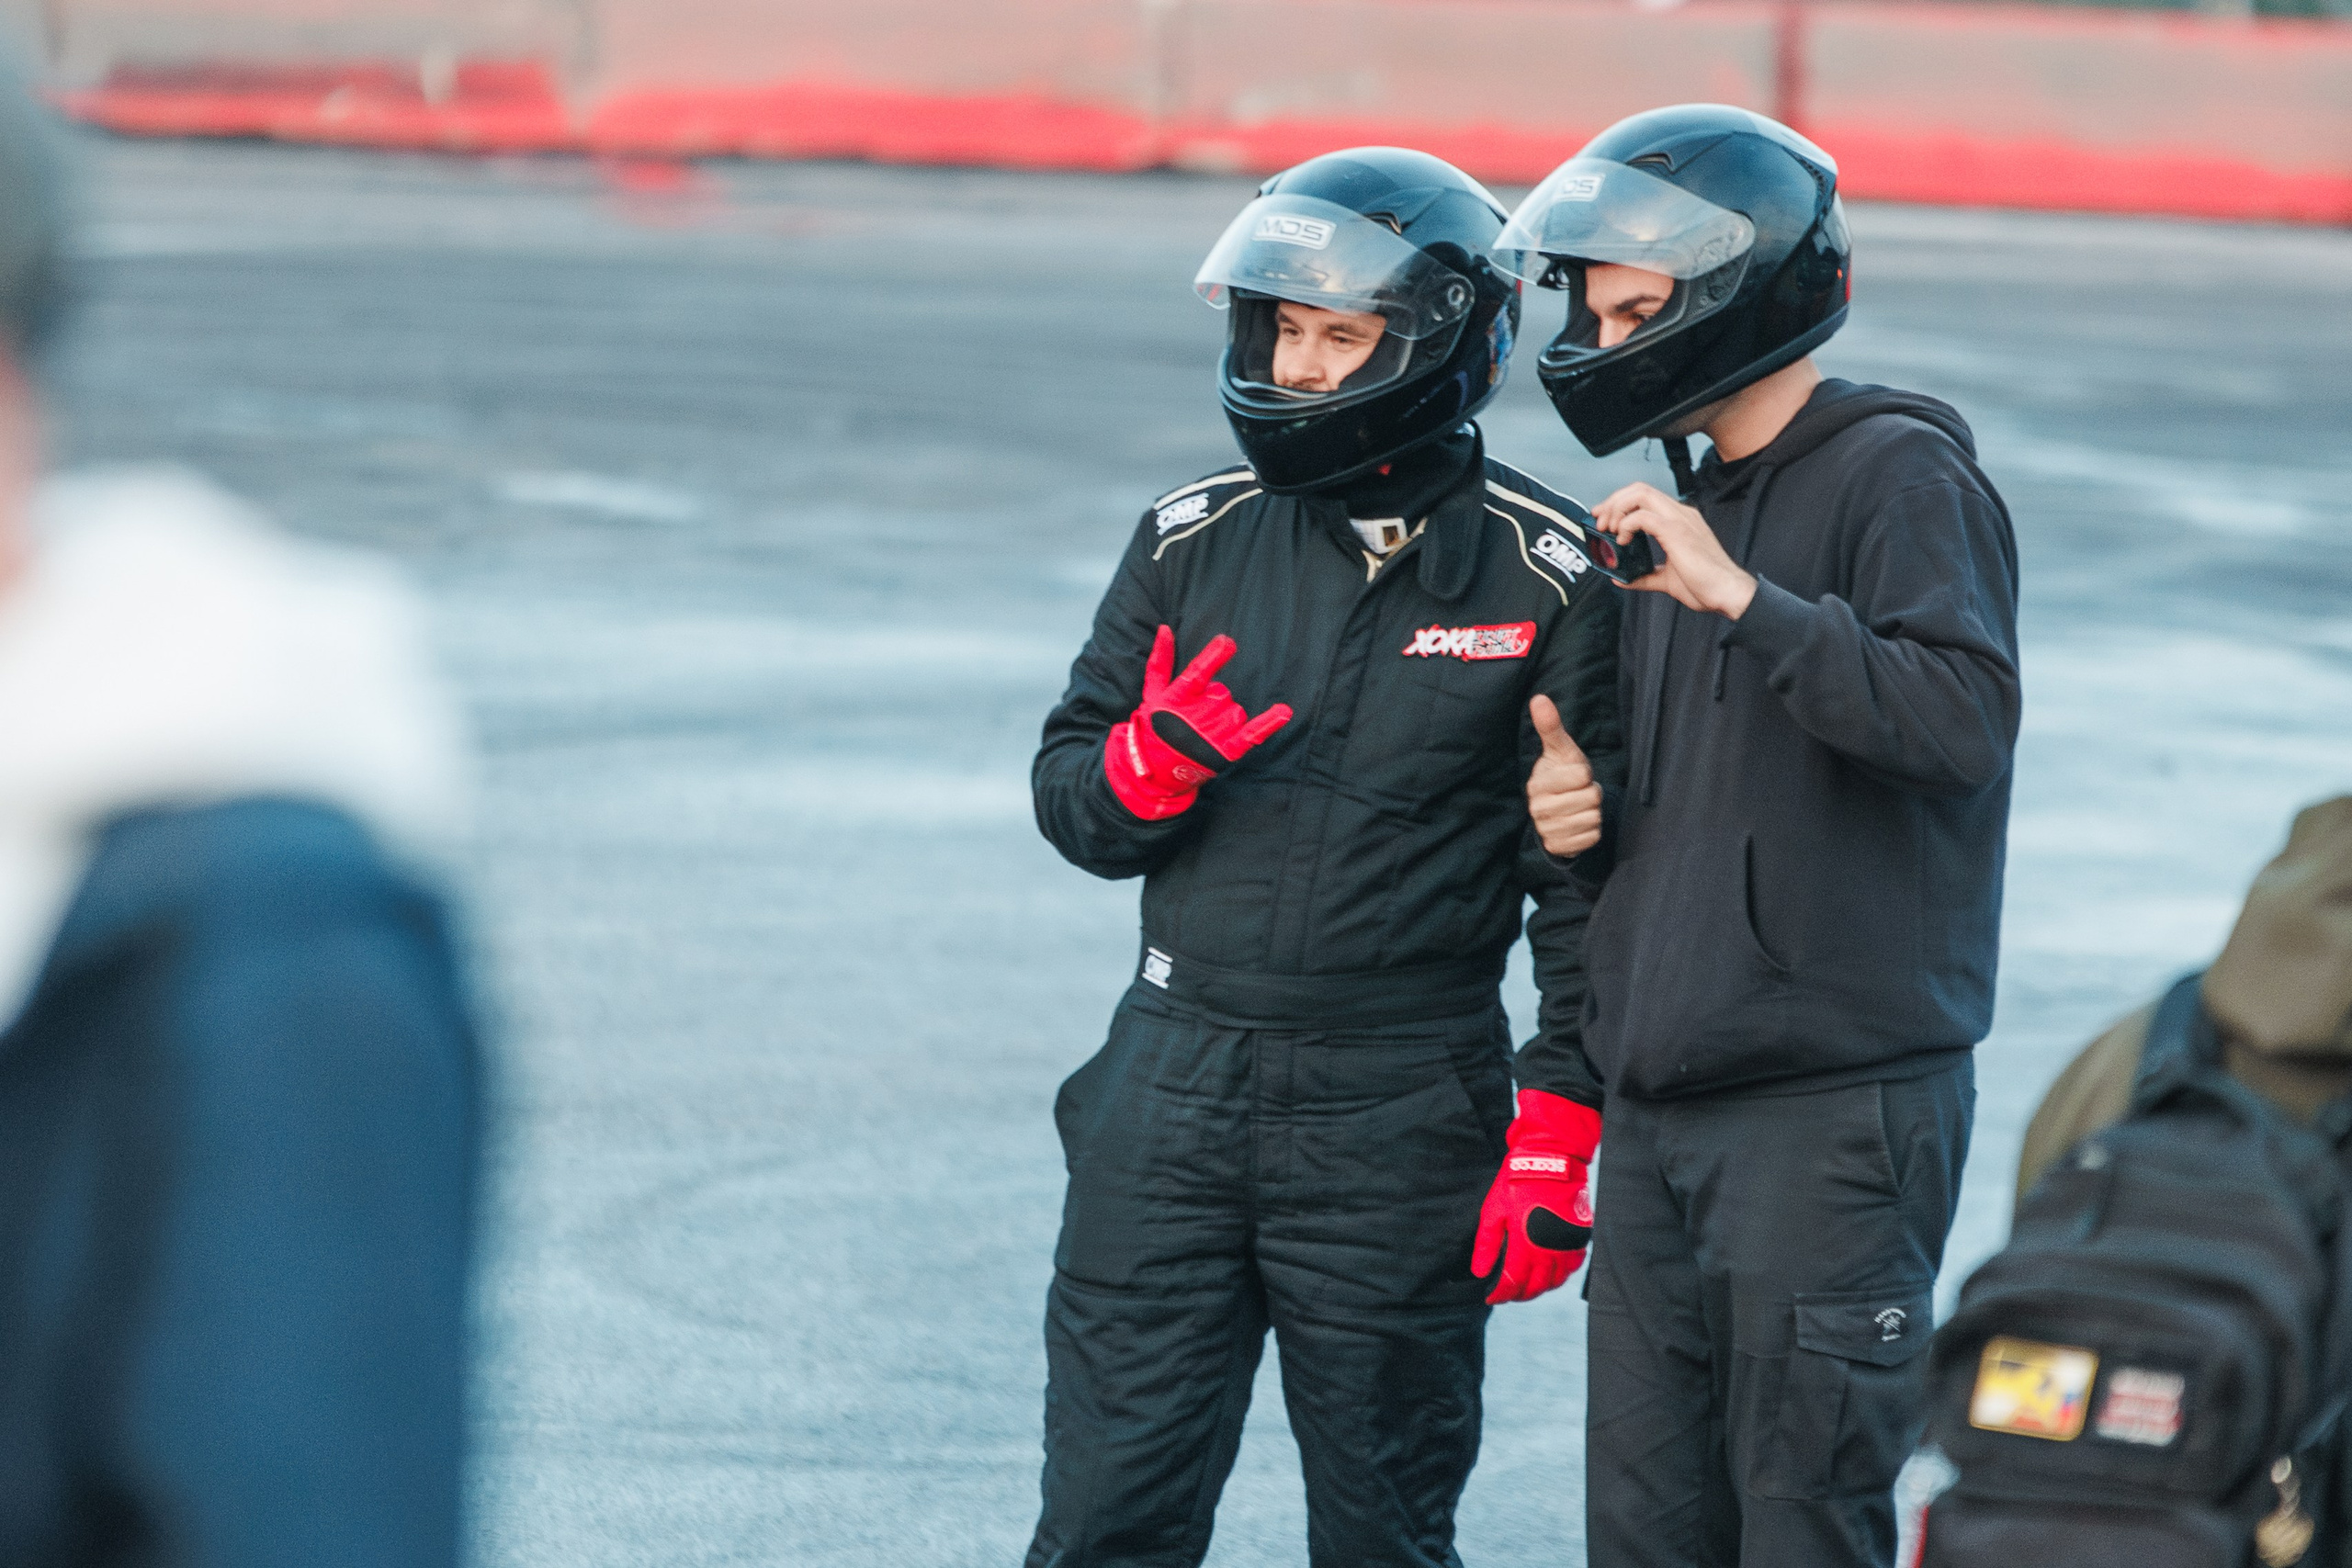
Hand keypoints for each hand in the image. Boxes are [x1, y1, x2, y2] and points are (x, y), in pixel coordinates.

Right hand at [1102, 625, 1292, 820]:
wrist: (1156, 771)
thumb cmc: (1155, 727)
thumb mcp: (1152, 693)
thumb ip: (1160, 661)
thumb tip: (1165, 628)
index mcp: (1179, 697)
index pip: (1198, 672)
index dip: (1213, 657)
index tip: (1227, 642)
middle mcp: (1198, 714)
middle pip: (1222, 693)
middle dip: (1212, 702)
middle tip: (1193, 719)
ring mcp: (1214, 733)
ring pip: (1235, 711)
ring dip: (1224, 718)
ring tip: (1203, 733)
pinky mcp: (1227, 751)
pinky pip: (1253, 733)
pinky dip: (1269, 723)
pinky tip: (1284, 711)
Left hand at [1473, 1089, 1600, 1303]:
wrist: (1550, 1160)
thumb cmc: (1517, 1182)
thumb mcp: (1493, 1210)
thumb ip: (1487, 1244)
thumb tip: (1479, 1271)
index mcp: (1525, 1245)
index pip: (1513, 1283)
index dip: (1500, 1294)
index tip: (1491, 1297)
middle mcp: (1549, 1250)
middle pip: (1535, 1288)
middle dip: (1519, 1295)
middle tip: (1508, 1293)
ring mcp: (1567, 1245)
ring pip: (1555, 1281)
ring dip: (1540, 1288)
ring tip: (1526, 1285)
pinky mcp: (1579, 1237)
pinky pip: (1573, 1266)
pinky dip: (1560, 1274)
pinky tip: (1549, 1270)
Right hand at [1527, 694, 1601, 857]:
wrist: (1558, 813)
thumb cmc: (1563, 776)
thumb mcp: (1561, 752)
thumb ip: (1551, 727)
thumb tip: (1539, 698)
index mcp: (1537, 783)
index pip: (1580, 775)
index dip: (1585, 774)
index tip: (1576, 775)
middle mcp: (1538, 808)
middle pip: (1589, 798)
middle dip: (1591, 794)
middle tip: (1580, 792)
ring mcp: (1547, 830)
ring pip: (1592, 818)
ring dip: (1593, 812)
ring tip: (1580, 807)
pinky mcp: (1559, 847)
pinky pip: (1591, 838)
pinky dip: (1592, 831)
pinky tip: (1580, 824)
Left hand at [1592, 481, 1756, 619]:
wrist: (1727, 593)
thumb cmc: (1706, 585)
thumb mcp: (1667, 579)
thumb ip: (1645, 576)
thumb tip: (1622, 579)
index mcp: (1679, 520)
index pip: (1645, 498)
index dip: (1620, 503)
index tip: (1603, 518)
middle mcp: (1680, 514)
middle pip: (1639, 489)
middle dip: (1613, 501)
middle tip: (1599, 520)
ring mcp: (1679, 520)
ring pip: (1640, 494)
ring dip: (1617, 508)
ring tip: (1608, 529)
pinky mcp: (1676, 531)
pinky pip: (1643, 516)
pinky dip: (1626, 524)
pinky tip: (1622, 540)